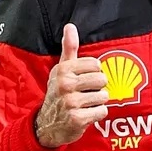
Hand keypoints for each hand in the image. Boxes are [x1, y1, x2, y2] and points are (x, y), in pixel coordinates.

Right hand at [34, 24, 108, 148]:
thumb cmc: (59, 94)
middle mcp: (65, 84)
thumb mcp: (62, 69)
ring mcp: (70, 102)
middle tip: (85, 93)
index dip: (94, 73)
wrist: (47, 124)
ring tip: (85, 104)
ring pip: (104, 96)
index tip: (83, 80)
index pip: (96, 64)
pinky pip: (102, 111)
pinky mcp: (77, 118)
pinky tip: (85, 115)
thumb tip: (70, 26)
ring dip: (97, 102)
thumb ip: (69, 48)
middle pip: (102, 79)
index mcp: (63, 69)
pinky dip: (97, 115)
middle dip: (97, 88)